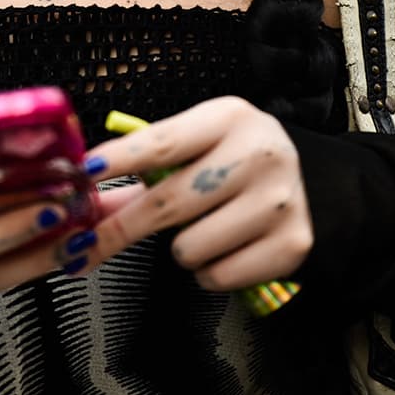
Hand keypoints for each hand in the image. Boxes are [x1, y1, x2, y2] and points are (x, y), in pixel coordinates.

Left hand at [75, 96, 313, 291]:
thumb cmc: (235, 161)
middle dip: (118, 229)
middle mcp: (259, 154)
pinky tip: (227, 247)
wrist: (314, 184)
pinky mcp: (292, 246)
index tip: (82, 174)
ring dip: (181, 248)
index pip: (163, 141)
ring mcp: (279, 202)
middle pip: (168, 203)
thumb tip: (85, 204)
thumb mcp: (198, 147)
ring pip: (189, 247)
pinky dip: (209, 270)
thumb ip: (142, 173)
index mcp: (229, 118)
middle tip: (81, 247)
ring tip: (204, 228)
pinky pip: (216, 276)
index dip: (120, 159)